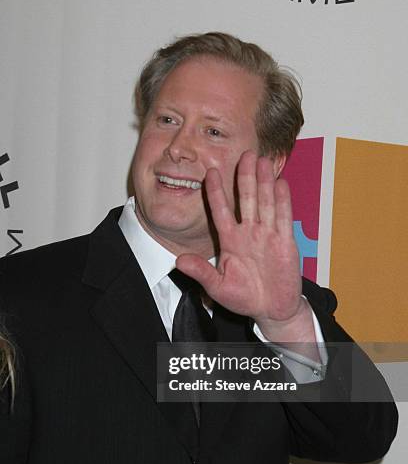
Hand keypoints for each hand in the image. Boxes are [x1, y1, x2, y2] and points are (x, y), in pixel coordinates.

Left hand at [176, 150, 304, 330]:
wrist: (271, 309)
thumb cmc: (244, 297)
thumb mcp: (217, 287)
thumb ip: (201, 272)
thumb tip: (178, 261)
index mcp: (230, 241)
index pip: (221, 210)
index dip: (215, 191)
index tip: (209, 172)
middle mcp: (248, 232)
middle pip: (246, 199)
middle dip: (245, 177)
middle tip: (244, 154)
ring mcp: (267, 235)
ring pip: (265, 203)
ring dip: (264, 182)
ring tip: (263, 160)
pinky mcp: (285, 242)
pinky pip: (283, 217)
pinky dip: (282, 201)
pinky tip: (281, 183)